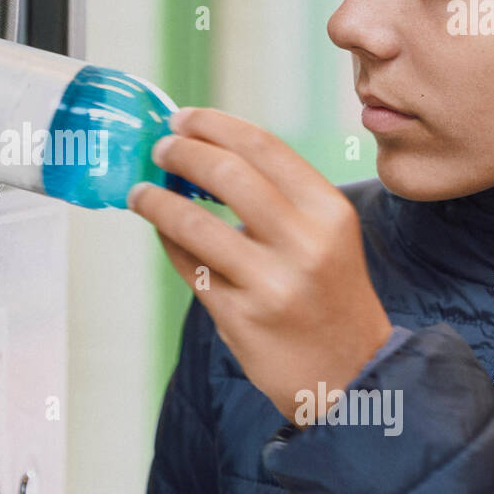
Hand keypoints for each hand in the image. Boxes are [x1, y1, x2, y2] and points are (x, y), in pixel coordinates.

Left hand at [128, 107, 392, 426]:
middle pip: (227, 174)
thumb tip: (207, 152)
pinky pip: (189, 267)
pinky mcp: (241, 318)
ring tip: (141, 192)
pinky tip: (163, 232)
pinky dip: (169, 242)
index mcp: (329, 211)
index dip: (213, 125)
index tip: (182, 118)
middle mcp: (304, 243)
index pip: (263, 146)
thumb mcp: (326, 236)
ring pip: (194, 223)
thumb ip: (280, 197)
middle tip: (159, 148)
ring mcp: (271, 283)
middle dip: (182, 153)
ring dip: (157, 201)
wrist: (352, 375)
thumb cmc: (331, 296)